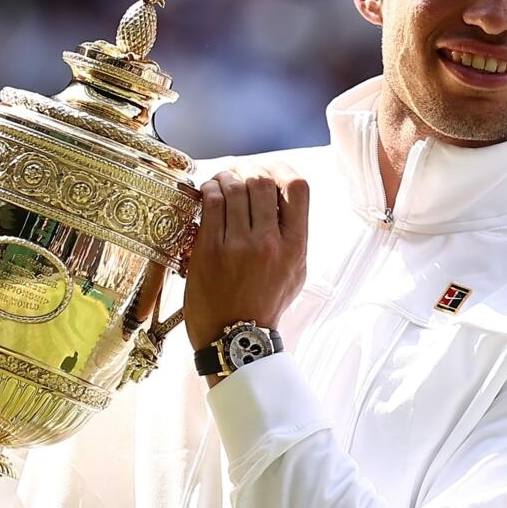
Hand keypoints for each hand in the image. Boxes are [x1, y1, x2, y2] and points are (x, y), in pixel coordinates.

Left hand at [183, 164, 309, 359]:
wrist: (235, 338)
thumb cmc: (265, 304)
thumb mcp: (295, 273)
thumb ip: (294, 237)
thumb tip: (284, 201)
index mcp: (296, 247)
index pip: (298, 187)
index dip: (282, 169)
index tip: (269, 171)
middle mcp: (270, 243)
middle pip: (262, 181)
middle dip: (248, 170)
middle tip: (239, 174)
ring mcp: (239, 246)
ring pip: (234, 187)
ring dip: (226, 177)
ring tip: (221, 181)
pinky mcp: (210, 250)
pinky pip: (211, 202)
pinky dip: (209, 189)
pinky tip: (208, 193)